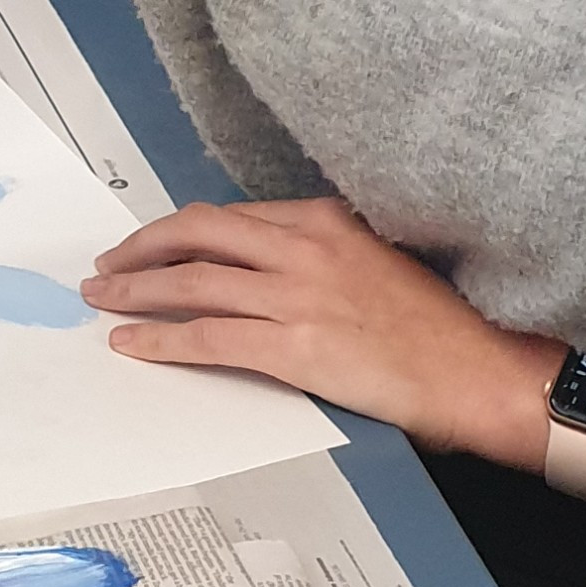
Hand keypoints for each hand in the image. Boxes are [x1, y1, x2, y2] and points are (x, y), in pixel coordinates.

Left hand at [84, 197, 553, 457]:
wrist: (482, 369)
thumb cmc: (442, 330)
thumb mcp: (382, 263)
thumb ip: (326, 257)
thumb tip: (274, 273)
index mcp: (328, 220)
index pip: (234, 217)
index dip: (182, 231)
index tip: (153, 243)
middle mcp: (306, 247)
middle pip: (199, 234)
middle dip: (142, 249)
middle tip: (108, 266)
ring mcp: (298, 295)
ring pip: (192, 283)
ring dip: (136, 291)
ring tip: (104, 301)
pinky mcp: (295, 346)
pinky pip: (208, 339)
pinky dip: (161, 341)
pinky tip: (132, 345)